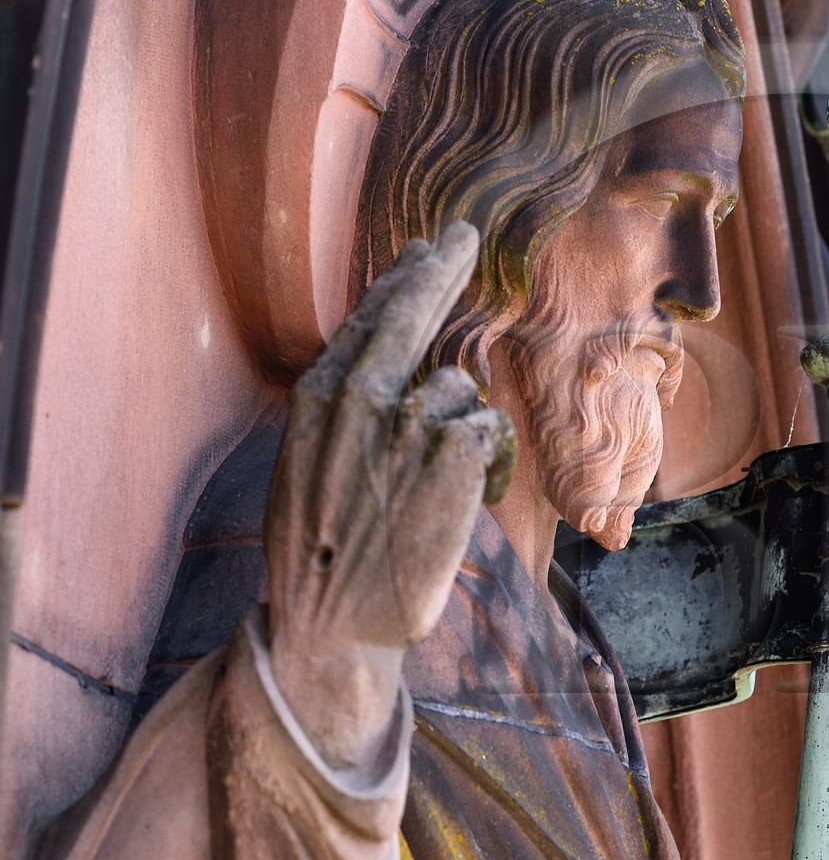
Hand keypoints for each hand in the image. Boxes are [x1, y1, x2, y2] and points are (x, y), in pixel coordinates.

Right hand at [266, 226, 515, 773]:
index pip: (368, 321)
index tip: (424, 249)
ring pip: (459, 391)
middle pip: (410, 311)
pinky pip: (487, 428)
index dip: (401, 281)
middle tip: (460, 237)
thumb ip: (345, 415)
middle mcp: (358, 397)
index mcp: (317, 400)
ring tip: (436, 494)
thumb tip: (390, 370)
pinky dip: (487, 461)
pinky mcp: (450, 450)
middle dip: (437, 268)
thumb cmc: (324, 558)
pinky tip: (465, 499)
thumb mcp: (310, 470)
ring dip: (464, 435)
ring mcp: (405, 421)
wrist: (332, 623)